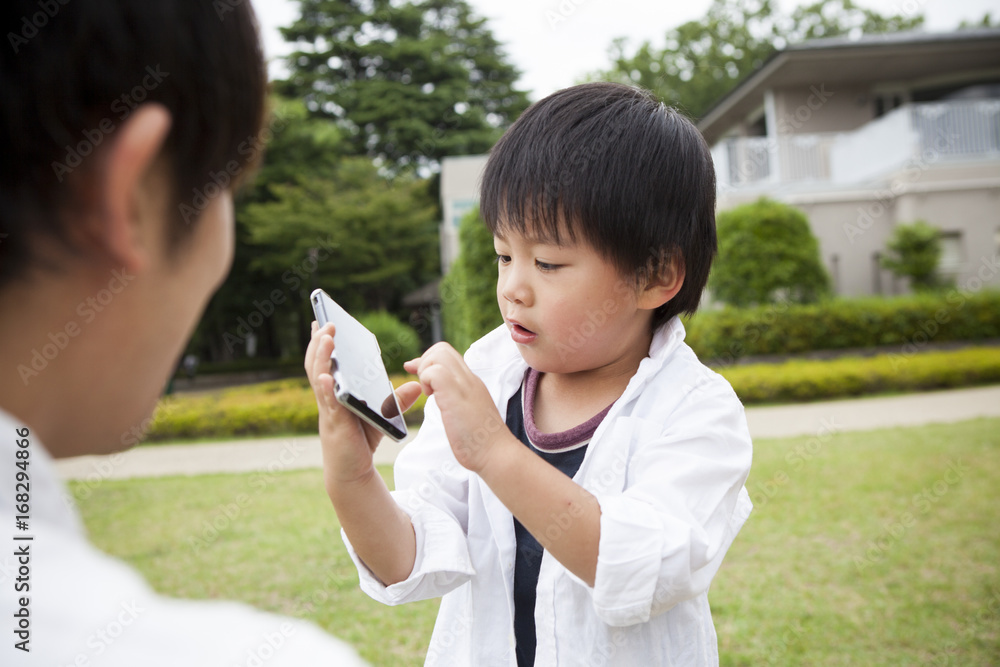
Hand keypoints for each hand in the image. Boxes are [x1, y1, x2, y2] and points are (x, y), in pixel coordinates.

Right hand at [305, 321, 421, 488]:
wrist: (353, 470)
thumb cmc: (362, 439)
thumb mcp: (383, 416)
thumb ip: (397, 400)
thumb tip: (418, 385)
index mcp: (336, 391)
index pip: (326, 361)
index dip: (322, 342)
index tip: (322, 321)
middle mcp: (328, 397)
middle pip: (317, 364)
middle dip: (320, 342)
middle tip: (327, 321)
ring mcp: (328, 409)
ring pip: (318, 378)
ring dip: (321, 357)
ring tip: (327, 337)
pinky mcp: (334, 423)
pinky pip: (328, 403)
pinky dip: (326, 388)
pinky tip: (328, 377)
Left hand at [404, 342, 515, 473]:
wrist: (496, 454)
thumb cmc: (480, 441)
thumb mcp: (467, 413)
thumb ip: (455, 400)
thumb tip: (439, 393)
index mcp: (471, 383)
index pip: (448, 355)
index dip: (428, 361)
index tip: (417, 374)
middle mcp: (469, 379)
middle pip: (442, 348)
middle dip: (424, 363)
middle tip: (425, 387)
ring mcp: (464, 385)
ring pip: (438, 354)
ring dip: (425, 371)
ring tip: (429, 393)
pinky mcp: (456, 394)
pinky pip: (434, 372)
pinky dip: (426, 381)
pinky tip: (431, 398)